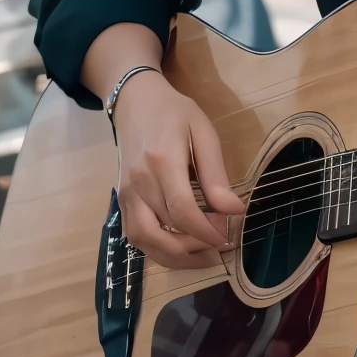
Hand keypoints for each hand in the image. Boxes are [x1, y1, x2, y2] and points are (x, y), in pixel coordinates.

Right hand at [111, 70, 243, 269]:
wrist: (134, 100)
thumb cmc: (174, 112)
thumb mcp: (203, 133)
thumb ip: (216, 174)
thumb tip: (234, 210)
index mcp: (162, 162)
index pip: (182, 211)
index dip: (206, 233)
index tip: (228, 238)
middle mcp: (139, 183)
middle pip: (162, 232)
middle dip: (193, 250)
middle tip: (219, 250)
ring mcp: (126, 193)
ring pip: (144, 240)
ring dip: (173, 257)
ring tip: (201, 256)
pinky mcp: (122, 199)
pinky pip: (134, 234)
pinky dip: (156, 249)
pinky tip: (179, 248)